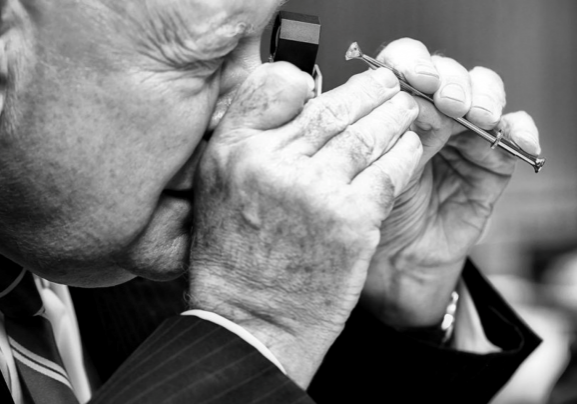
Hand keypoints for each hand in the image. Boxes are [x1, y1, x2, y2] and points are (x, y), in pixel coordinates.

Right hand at [189, 62, 421, 386]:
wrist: (254, 321)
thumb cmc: (236, 258)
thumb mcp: (217, 189)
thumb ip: (250, 141)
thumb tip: (296, 102)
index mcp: (235, 151)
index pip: (277, 86)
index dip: (311, 80)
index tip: (334, 82)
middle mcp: (273, 164)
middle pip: (332, 108)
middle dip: (369, 91)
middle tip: (389, 83)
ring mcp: (315, 191)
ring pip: (367, 135)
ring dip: (394, 117)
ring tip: (406, 109)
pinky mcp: (351, 221)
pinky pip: (389, 172)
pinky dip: (404, 154)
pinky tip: (411, 148)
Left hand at [361, 38, 540, 327]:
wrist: (391, 263)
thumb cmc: (368, 214)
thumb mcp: (370, 170)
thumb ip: (389, 134)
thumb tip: (412, 97)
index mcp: (391, 109)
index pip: (405, 66)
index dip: (410, 64)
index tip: (411, 79)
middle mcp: (428, 117)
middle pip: (448, 73)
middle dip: (449, 80)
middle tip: (445, 101)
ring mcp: (461, 138)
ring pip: (484, 94)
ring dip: (483, 98)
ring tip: (475, 117)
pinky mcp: (491, 163)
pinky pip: (514, 135)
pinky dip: (519, 131)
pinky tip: (513, 138)